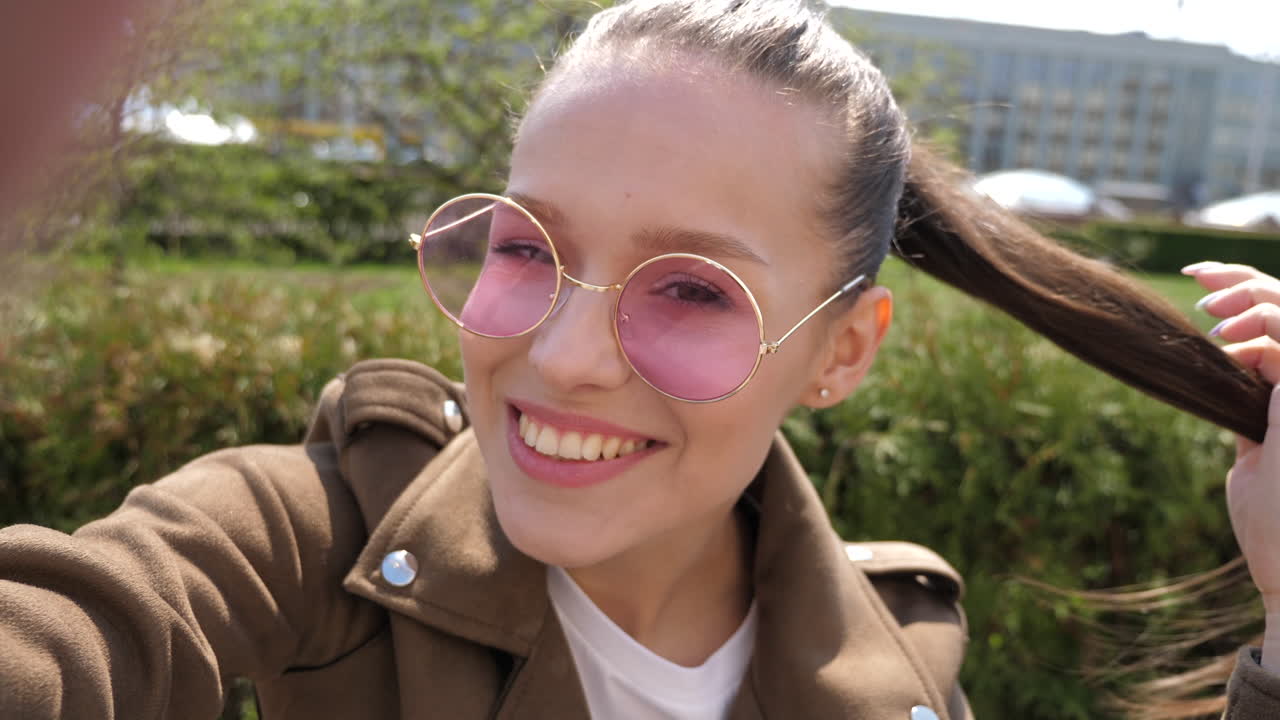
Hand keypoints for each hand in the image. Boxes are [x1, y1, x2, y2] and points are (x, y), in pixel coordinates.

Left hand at [1185, 261, 1279, 670]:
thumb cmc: (1273, 529)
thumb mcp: (1253, 458)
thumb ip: (1246, 414)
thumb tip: (1222, 379)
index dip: (1244, 288)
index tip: (1197, 280)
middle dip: (1243, 278)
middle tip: (1196, 278)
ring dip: (1252, 297)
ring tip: (1208, 311)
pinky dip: (1260, 329)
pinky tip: (1223, 343)